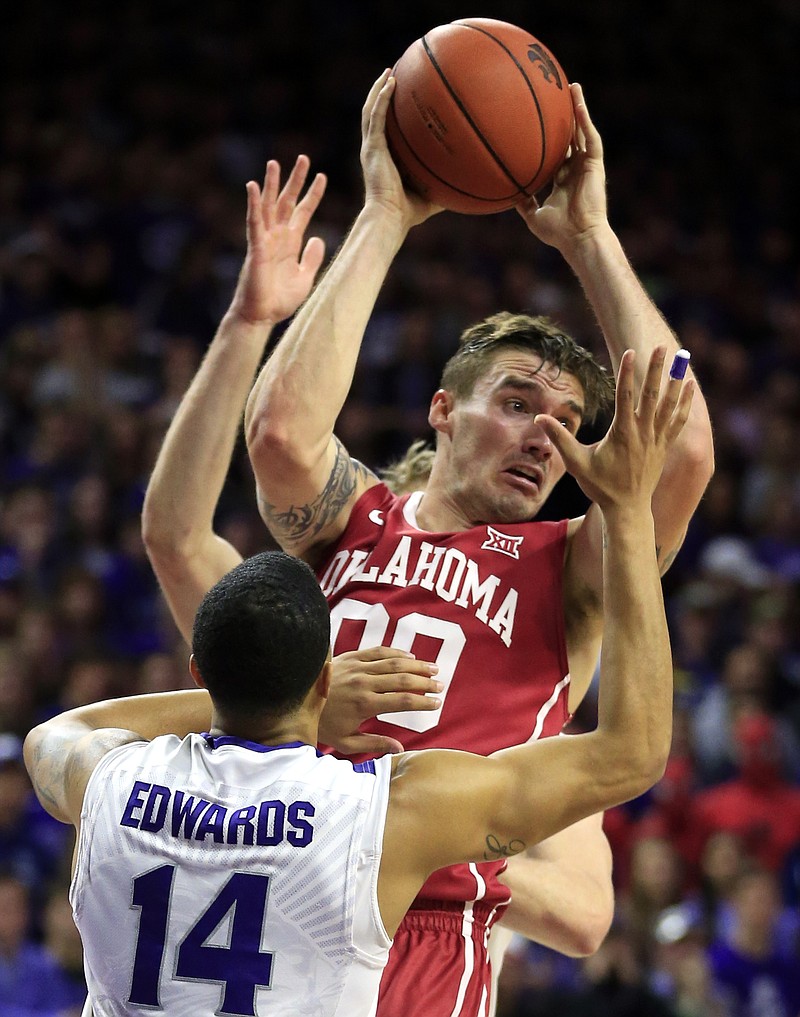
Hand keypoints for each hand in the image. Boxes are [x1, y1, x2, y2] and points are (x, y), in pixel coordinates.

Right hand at [230, 156, 326, 325]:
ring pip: (268, 206)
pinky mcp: (255, 248)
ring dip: (271, 184)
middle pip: (287, 202)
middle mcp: (278, 236)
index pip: (303, 212)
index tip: (323, 176)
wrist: (262, 317)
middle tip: (304, 158)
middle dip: (295, 180)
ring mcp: (265, 240)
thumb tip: (319, 238)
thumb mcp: (305, 278)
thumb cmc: (280, 300)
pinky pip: (253, 222)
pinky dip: (252, 204)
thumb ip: (312, 258)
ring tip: (274, 162)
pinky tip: (251, 186)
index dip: (313, 194)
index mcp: (291, 242)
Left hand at [318, 646, 441, 755]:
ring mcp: (358, 667)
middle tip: (440, 685)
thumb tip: (400, 749)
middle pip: (403, 679)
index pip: (403, 701)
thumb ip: (375, 744)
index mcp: (365, 704)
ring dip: (417, 665)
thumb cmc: (322, 724)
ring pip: (394, 662)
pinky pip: (378, 651)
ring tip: (433, 668)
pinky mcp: (351, 656)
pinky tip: (410, 656)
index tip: (437, 704)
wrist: (297, 699)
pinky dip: (396, 652)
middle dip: (425, 682)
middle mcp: (364, 683)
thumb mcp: (346, 742)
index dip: (422, 702)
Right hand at [360, 70, 441, 229]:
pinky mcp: (372, 148)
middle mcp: (375, 149)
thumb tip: (471, 184)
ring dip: (379, 88)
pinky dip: (382, 98)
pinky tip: (390, 81)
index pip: (386, 129)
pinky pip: (376, 116)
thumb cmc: (408, 212)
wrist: (390, 218)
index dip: (390, 112)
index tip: (401, 97)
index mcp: (385, 158)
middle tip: (393, 74)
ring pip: (371, 110)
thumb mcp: (433, 195)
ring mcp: (372, 147)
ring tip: (389, 71)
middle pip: (375, 114)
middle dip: (382, 93)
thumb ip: (446, 186)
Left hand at [516, 83, 607, 250]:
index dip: (550, 139)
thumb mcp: (532, 215)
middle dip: (564, 118)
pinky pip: (590, 138)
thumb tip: (505, 192)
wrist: (579, 238)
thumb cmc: (558, 233)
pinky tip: (577, 102)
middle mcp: (575, 170)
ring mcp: (586, 166)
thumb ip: (522, 201)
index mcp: (563, 181)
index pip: (556, 154)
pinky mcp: (595, 165)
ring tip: (572, 87)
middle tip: (555, 96)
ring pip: (582, 131)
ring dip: (578, 109)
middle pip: (570, 138)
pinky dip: (585, 120)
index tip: (538, 124)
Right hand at [534, 347, 693, 510]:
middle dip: (656, 369)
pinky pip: (678, 420)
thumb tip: (539, 418)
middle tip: (660, 346)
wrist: (627, 509)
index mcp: (622, 434)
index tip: (631, 352)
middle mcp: (643, 433)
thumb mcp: (576, 463)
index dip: (628, 373)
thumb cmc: (600, 486)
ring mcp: (656, 440)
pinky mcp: (664, 446)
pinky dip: (684, 403)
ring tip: (681, 359)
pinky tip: (689, 386)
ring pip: (669, 405)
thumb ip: (559, 438)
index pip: (626, 396)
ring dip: (674, 381)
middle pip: (651, 395)